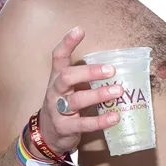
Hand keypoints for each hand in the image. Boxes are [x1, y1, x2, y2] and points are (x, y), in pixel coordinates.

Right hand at [34, 27, 122, 155]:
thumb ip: (87, 78)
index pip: (58, 57)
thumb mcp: (70, 88)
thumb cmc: (65, 106)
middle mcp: (55, 91)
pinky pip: (83, 123)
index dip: (67, 43)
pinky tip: (115, 117)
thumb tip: (118, 66)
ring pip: (76, 100)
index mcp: (57, 78)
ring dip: (99, 94)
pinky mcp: (64, 127)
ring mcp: (58, 110)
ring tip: (119, 91)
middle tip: (112, 70)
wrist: (47, 135)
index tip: (79, 30)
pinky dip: (100, 121)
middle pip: (67, 77)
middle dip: (89, 72)